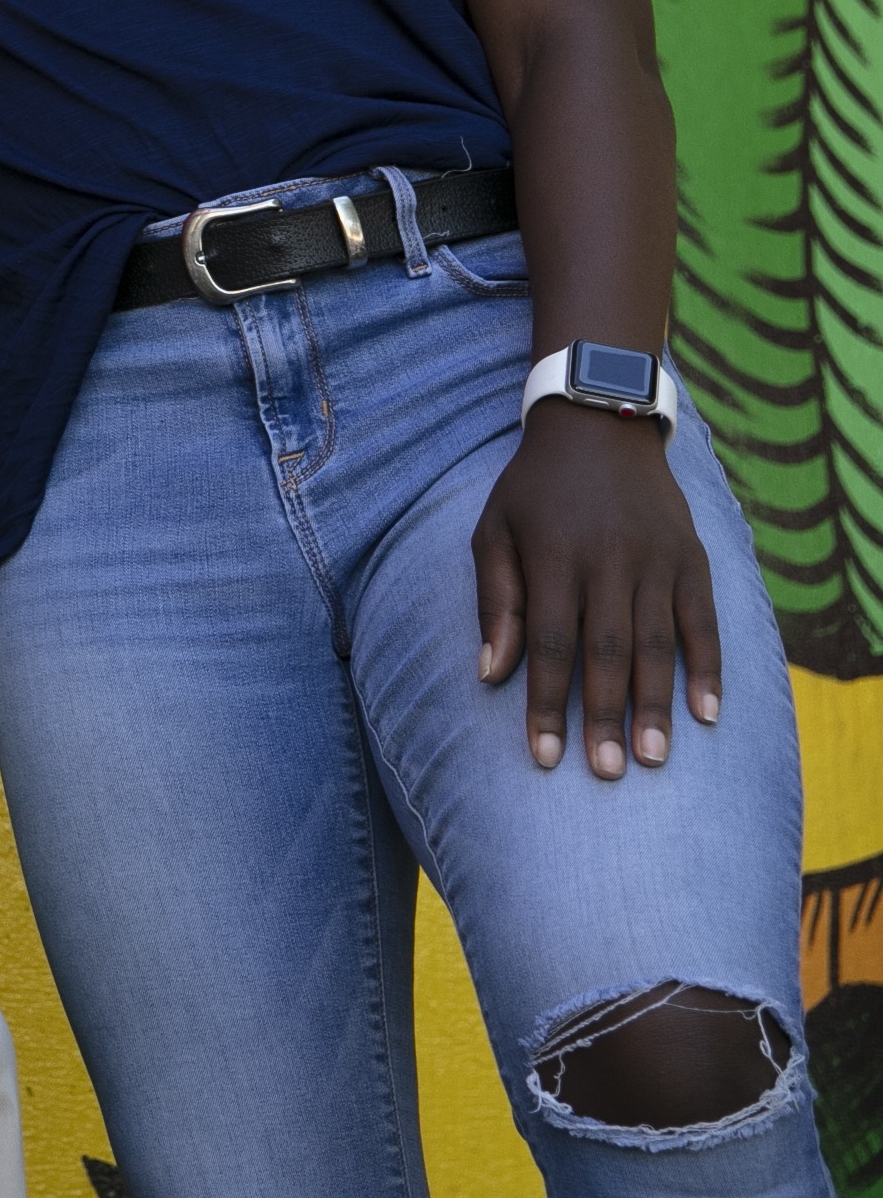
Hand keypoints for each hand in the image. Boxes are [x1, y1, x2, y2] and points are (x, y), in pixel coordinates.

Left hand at [475, 398, 722, 778]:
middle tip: (606, 772)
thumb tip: (490, 673)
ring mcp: (657, 561)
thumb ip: (496, 602)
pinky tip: (707, 714)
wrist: (599, 425)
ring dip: (656, 705)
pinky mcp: (693, 560)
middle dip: (605, 716)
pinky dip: (708, 669)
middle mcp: (609, 562)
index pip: (548, 643)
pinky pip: (703, 622)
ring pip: (656, 644)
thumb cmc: (534, 488)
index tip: (543, 756)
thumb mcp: (494, 530)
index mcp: (554, 557)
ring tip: (652, 759)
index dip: (546, 702)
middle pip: (606, 651)